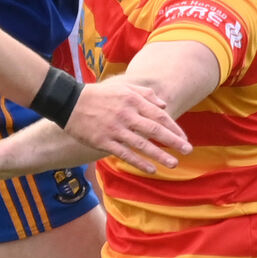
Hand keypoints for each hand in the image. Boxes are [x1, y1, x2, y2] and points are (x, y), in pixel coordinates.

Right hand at [65, 78, 190, 172]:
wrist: (69, 102)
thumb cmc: (99, 95)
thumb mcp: (123, 88)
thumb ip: (145, 94)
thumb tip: (164, 105)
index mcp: (132, 100)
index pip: (158, 115)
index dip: (174, 127)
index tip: (184, 137)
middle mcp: (126, 114)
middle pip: (154, 130)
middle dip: (173, 141)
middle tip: (187, 150)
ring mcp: (115, 129)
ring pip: (142, 144)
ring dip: (160, 155)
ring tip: (173, 163)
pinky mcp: (103, 141)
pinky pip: (125, 154)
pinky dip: (139, 162)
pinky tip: (151, 169)